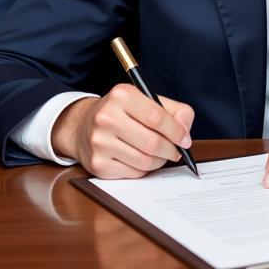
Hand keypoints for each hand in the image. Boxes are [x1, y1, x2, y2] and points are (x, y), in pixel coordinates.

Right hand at [51, 84, 194, 178]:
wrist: (83, 125)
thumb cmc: (122, 112)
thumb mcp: (147, 100)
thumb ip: (175, 111)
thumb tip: (185, 132)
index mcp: (122, 95)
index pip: (156, 117)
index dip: (176, 131)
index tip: (185, 140)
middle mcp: (107, 117)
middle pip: (151, 142)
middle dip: (170, 150)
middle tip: (176, 151)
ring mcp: (100, 142)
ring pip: (144, 161)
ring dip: (159, 161)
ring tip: (160, 155)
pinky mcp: (97, 164)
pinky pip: (132, 173)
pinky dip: (144, 169)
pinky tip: (142, 159)